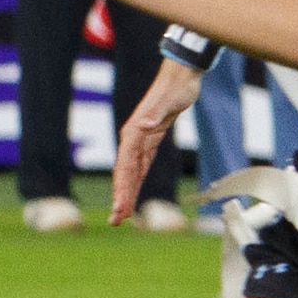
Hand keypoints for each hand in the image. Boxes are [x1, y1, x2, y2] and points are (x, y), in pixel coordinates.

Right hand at [111, 64, 199, 226]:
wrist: (181, 76)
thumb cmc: (176, 88)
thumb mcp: (168, 100)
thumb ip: (155, 113)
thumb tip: (144, 125)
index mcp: (134, 133)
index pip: (125, 166)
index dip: (122, 189)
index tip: (121, 208)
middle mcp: (133, 138)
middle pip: (124, 173)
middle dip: (120, 197)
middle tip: (116, 221)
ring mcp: (140, 140)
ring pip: (131, 172)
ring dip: (126, 193)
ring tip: (122, 214)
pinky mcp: (150, 140)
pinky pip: (140, 166)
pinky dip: (136, 181)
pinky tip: (134, 192)